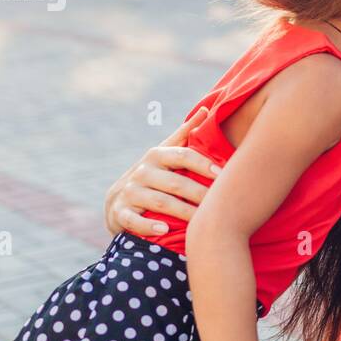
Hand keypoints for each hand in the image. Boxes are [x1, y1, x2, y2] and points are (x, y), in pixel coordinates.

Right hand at [104, 106, 220, 236]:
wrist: (117, 202)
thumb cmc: (152, 175)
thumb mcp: (164, 153)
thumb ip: (184, 134)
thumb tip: (205, 109)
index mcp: (156, 156)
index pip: (182, 156)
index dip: (203, 164)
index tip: (223, 174)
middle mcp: (142, 172)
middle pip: (175, 183)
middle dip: (199, 194)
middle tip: (220, 205)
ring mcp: (129, 192)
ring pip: (159, 202)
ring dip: (182, 212)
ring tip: (202, 222)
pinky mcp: (119, 213)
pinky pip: (133, 220)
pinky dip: (148, 226)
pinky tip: (165, 231)